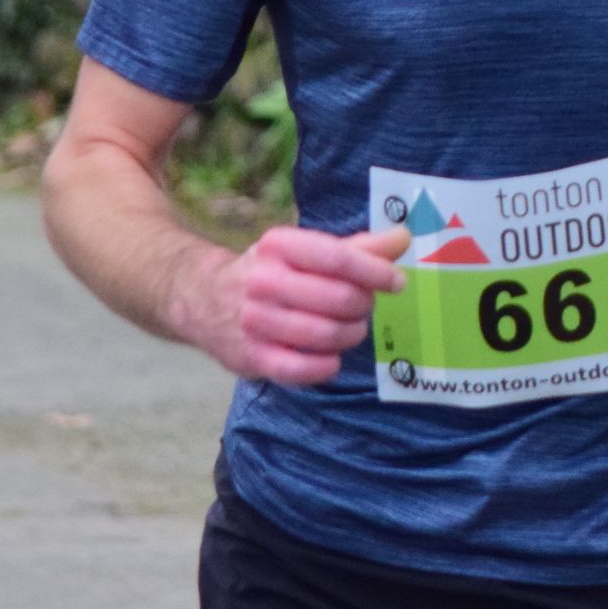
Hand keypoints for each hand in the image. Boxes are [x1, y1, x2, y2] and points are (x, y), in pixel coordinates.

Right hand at [185, 225, 408, 387]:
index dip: (375, 272)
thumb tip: (403, 239)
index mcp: (279, 245)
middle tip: (364, 306)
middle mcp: (263, 281)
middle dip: (363, 305)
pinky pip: (302, 369)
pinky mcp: (251, 357)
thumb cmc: (272, 271)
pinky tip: (331, 357)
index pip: (338, 258)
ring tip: (351, 329)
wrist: (205, 300)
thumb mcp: (306, 249)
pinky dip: (327, 366)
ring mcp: (255, 321)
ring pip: (325, 335)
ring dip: (350, 335)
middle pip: (337, 298)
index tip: (397, 282)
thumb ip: (358, 246)